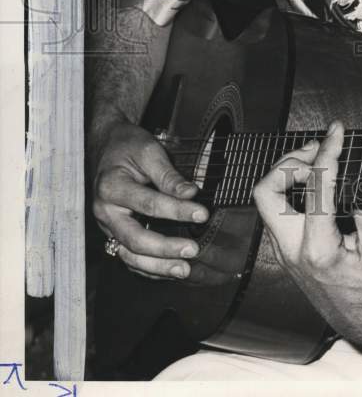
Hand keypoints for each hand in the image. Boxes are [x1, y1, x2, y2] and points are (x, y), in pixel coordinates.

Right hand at [91, 119, 208, 279]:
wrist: (106, 146)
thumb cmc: (127, 146)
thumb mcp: (148, 151)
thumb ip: (168, 175)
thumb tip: (191, 194)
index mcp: (112, 187)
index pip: (148, 204)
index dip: (177, 211)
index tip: (202, 214)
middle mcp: (105, 212)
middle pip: (135, 239)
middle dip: (165, 248)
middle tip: (192, 250)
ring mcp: (107, 226)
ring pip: (129, 255)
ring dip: (157, 266)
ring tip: (183, 269)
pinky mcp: (114, 233)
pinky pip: (129, 257)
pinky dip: (148, 267)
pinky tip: (169, 269)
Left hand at [253, 120, 361, 347]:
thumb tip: (353, 179)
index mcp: (318, 249)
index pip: (316, 188)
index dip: (327, 153)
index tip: (337, 134)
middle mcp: (293, 250)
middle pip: (267, 191)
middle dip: (289, 162)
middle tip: (317, 151)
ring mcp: (284, 250)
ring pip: (267, 199)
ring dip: (288, 173)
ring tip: (317, 162)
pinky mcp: (285, 249)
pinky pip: (277, 209)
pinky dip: (292, 188)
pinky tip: (314, 182)